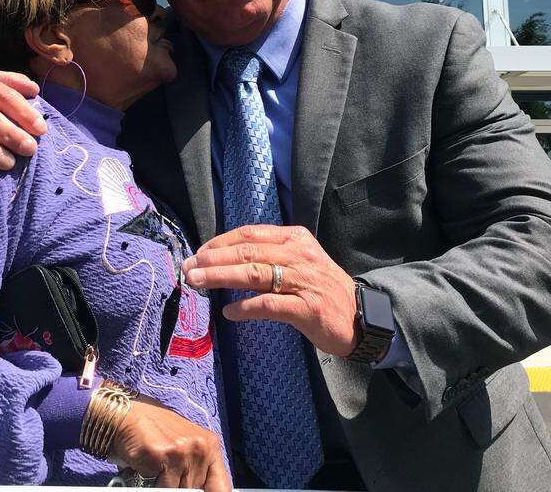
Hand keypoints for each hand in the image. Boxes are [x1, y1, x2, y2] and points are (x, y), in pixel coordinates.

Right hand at [109, 396, 230, 491]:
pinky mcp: (165, 456)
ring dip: (166, 486)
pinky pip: (163, 488)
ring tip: (157, 471)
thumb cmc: (154, 432)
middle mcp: (201, 448)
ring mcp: (184, 452)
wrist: (127, 415)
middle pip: (197, 491)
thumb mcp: (185, 447)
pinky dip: (153, 484)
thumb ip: (197, 469)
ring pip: (180, 491)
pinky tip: (148, 468)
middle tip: (168, 475)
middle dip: (180, 488)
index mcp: (210, 446)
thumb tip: (199, 490)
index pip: (223, 487)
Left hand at [183, 224, 358, 356]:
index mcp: (295, 239)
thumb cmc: (323, 289)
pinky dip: (245, 308)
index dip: (220, 242)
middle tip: (188, 268)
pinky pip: (269, 305)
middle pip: (247, 251)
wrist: (362, 317)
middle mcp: (299, 255)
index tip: (198, 253)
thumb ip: (270, 256)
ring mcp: (303, 281)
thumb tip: (226, 259)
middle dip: (212, 259)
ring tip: (197, 282)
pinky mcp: (306, 308)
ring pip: (254, 273)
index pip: (250, 234)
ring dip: (220, 277)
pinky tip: (229, 313)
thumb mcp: (300, 261)